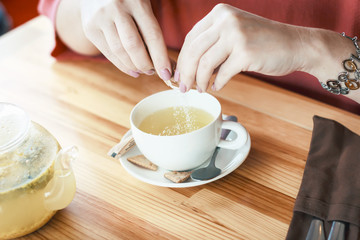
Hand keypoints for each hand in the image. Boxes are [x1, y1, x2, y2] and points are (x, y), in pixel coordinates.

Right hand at [80, 0, 171, 79]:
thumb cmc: (129, 1)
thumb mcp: (143, 7)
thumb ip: (151, 31)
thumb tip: (166, 64)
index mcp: (137, 1)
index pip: (152, 35)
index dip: (161, 58)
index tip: (167, 74)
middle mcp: (117, 8)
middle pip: (133, 46)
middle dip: (146, 64)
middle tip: (153, 72)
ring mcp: (100, 18)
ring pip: (119, 52)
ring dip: (134, 67)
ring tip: (143, 70)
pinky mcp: (89, 28)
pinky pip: (108, 53)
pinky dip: (122, 65)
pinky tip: (132, 70)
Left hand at [175, 3, 304, 91]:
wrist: (296, 45)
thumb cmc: (264, 41)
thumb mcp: (235, 32)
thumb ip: (213, 44)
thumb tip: (188, 68)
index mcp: (220, 13)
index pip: (191, 37)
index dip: (182, 58)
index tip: (178, 74)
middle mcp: (226, 20)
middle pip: (194, 50)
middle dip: (185, 73)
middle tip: (183, 87)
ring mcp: (236, 35)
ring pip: (204, 63)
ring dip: (199, 81)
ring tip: (200, 89)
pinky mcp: (246, 53)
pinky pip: (222, 74)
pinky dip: (217, 83)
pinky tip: (217, 87)